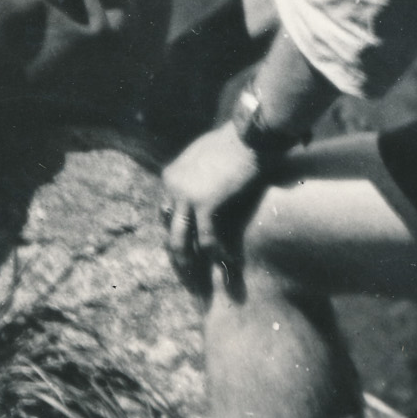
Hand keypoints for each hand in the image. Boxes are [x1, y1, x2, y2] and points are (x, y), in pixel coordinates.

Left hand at [162, 124, 266, 298]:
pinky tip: (228, 265)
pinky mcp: (205, 203)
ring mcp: (185, 195)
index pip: (166, 213)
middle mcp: (172, 186)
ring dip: (189, 265)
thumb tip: (207, 188)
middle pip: (168, 230)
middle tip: (187, 277)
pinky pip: (206, 239)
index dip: (177, 234)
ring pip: (179, 241)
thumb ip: (199, 175)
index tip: (188, 252)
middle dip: (177, 256)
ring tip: (200, 284)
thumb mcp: (205, 156)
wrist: (250, 133)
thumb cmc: (236, 141)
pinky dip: (217, 254)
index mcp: (171, 176)